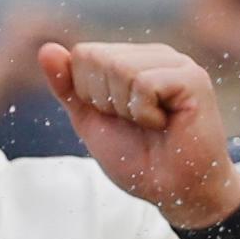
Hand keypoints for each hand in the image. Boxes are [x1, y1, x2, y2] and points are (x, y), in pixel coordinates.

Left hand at [39, 41, 239, 228]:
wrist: (173, 190)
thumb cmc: (137, 158)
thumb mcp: (90, 121)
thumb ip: (68, 87)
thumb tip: (47, 49)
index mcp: (131, 59)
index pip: (83, 54)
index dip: (88, 94)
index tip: (116, 117)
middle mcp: (154, 55)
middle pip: (97, 58)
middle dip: (104, 100)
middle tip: (134, 123)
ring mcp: (176, 63)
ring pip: (119, 68)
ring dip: (125, 108)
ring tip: (150, 124)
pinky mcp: (192, 78)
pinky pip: (144, 83)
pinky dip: (144, 113)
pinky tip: (165, 124)